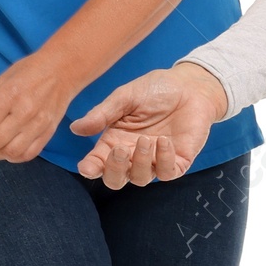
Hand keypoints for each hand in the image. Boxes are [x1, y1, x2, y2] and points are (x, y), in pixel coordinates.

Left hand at [0, 51, 74, 160]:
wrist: (62, 71)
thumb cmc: (27, 72)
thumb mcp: (0, 81)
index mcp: (10, 94)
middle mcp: (25, 111)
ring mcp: (39, 124)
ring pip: (10, 152)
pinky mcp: (49, 133)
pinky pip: (27, 155)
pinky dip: (11, 157)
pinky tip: (3, 151)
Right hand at [70, 62, 226, 188]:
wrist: (190, 85)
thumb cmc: (155, 90)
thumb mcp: (125, 97)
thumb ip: (102, 114)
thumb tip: (75, 128)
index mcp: (115, 141)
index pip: (98, 163)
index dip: (90, 168)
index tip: (87, 167)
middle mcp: (132, 155)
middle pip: (116, 180)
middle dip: (114, 170)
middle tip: (119, 149)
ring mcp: (155, 161)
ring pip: (140, 179)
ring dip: (140, 162)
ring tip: (146, 139)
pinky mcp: (177, 162)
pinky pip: (166, 173)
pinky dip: (163, 160)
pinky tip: (164, 141)